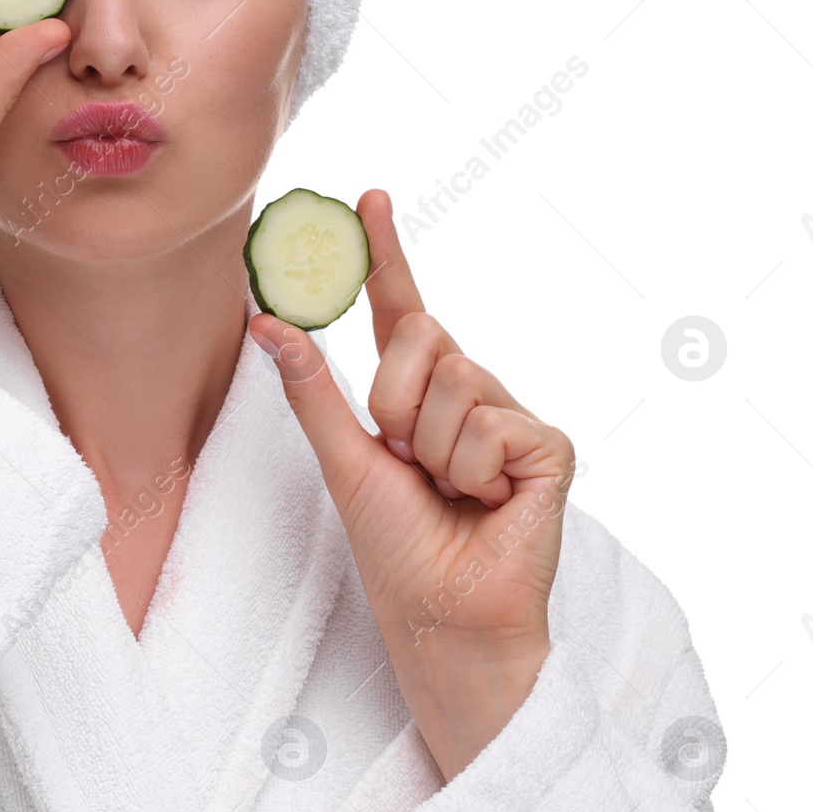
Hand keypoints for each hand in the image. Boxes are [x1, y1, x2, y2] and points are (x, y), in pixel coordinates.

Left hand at [248, 188, 578, 780]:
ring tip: (448, 491)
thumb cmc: (395, 546)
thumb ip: (311, 387)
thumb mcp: (342, 457)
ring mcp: (510, 416)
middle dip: (396, 400)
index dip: (386, 252)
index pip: (402, 307)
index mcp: (418, 392)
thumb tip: (264, 318)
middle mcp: (468, 391)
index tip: (368, 196)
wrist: (441, 614)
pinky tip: (489, 502)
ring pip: (457, 378)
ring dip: (432, 447)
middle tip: (406, 458)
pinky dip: (473, 470)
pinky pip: (492, 423)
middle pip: (424, 333)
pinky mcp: (548, 446)